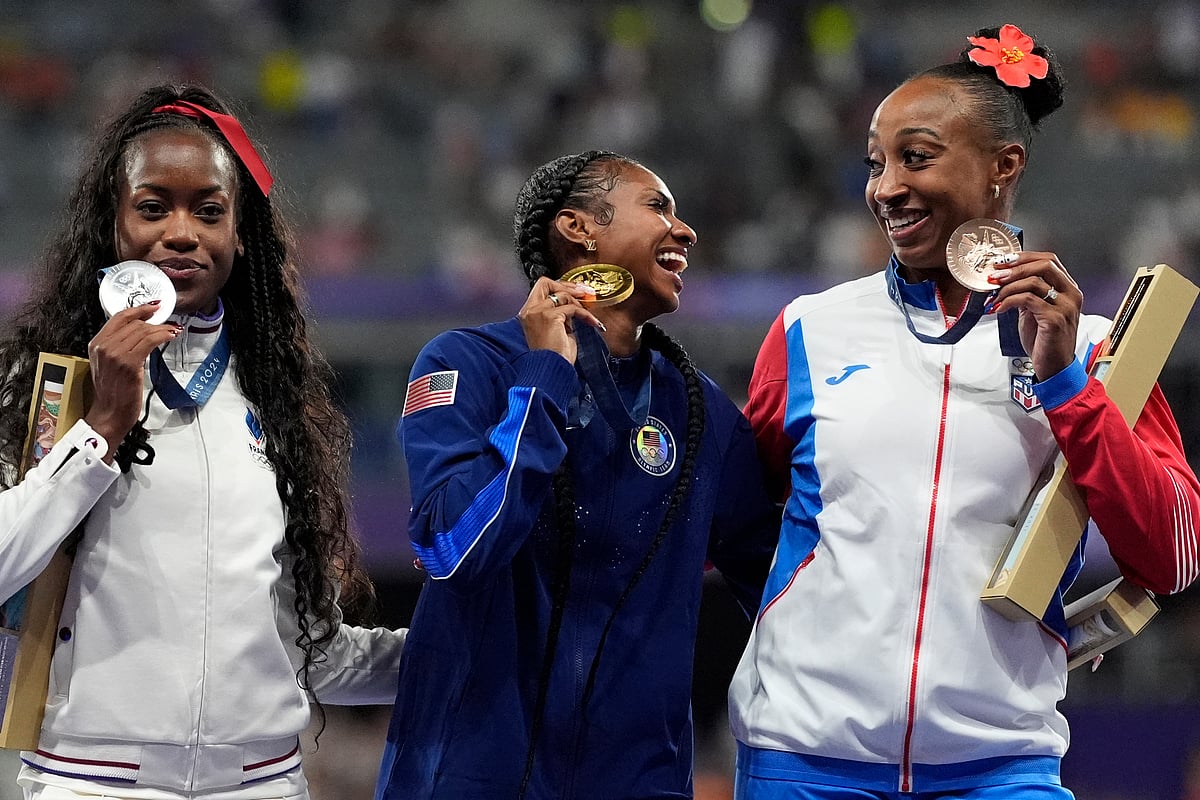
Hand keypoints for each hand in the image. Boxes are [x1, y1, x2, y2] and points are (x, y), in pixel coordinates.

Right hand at [83, 302, 179, 461]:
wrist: (110, 413)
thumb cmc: (112, 392)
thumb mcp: (109, 363)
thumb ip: (118, 346)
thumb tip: (140, 332)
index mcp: (96, 344)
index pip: (118, 317)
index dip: (138, 309)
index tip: (153, 307)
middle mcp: (103, 347)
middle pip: (133, 323)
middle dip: (154, 320)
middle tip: (168, 321)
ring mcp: (115, 355)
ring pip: (143, 331)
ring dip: (162, 328)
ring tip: (173, 330)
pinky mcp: (128, 363)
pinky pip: (149, 341)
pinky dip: (163, 336)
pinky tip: (171, 336)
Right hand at [517, 277, 602, 363]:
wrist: (551, 369)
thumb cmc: (554, 355)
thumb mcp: (555, 329)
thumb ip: (559, 314)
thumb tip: (573, 305)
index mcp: (528, 313)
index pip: (541, 289)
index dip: (559, 287)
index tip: (575, 292)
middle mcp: (530, 310)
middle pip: (545, 282)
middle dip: (567, 285)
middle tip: (584, 292)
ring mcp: (538, 312)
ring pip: (562, 295)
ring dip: (580, 304)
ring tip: (589, 317)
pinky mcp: (549, 316)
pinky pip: (573, 308)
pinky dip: (586, 315)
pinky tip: (593, 322)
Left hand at [986, 250, 1081, 379]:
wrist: (1054, 367)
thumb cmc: (1045, 341)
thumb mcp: (1034, 311)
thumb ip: (1026, 294)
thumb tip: (1005, 279)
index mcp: (1068, 289)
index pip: (1049, 260)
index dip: (1024, 257)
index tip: (1002, 261)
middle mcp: (1071, 294)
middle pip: (1044, 265)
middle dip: (1015, 267)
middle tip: (995, 276)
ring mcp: (1066, 306)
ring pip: (1034, 281)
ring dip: (1008, 286)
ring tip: (994, 295)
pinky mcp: (1055, 318)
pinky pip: (1027, 299)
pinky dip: (1009, 300)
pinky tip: (999, 308)